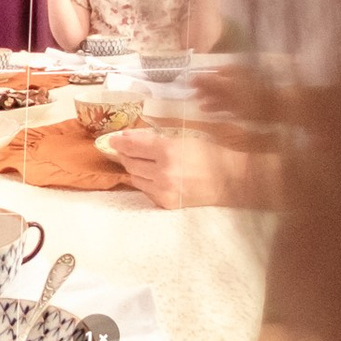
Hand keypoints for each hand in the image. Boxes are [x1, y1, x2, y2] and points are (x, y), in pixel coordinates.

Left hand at [101, 122, 281, 212]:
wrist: (228, 180)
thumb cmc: (208, 154)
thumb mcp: (181, 139)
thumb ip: (153, 139)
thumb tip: (129, 138)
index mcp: (167, 152)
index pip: (133, 146)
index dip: (120, 141)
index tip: (112, 139)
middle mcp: (162, 173)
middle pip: (130, 162)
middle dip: (125, 154)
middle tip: (124, 149)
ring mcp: (163, 190)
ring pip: (135, 177)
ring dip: (134, 168)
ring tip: (140, 162)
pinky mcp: (165, 203)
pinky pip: (145, 190)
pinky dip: (145, 181)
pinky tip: (152, 175)